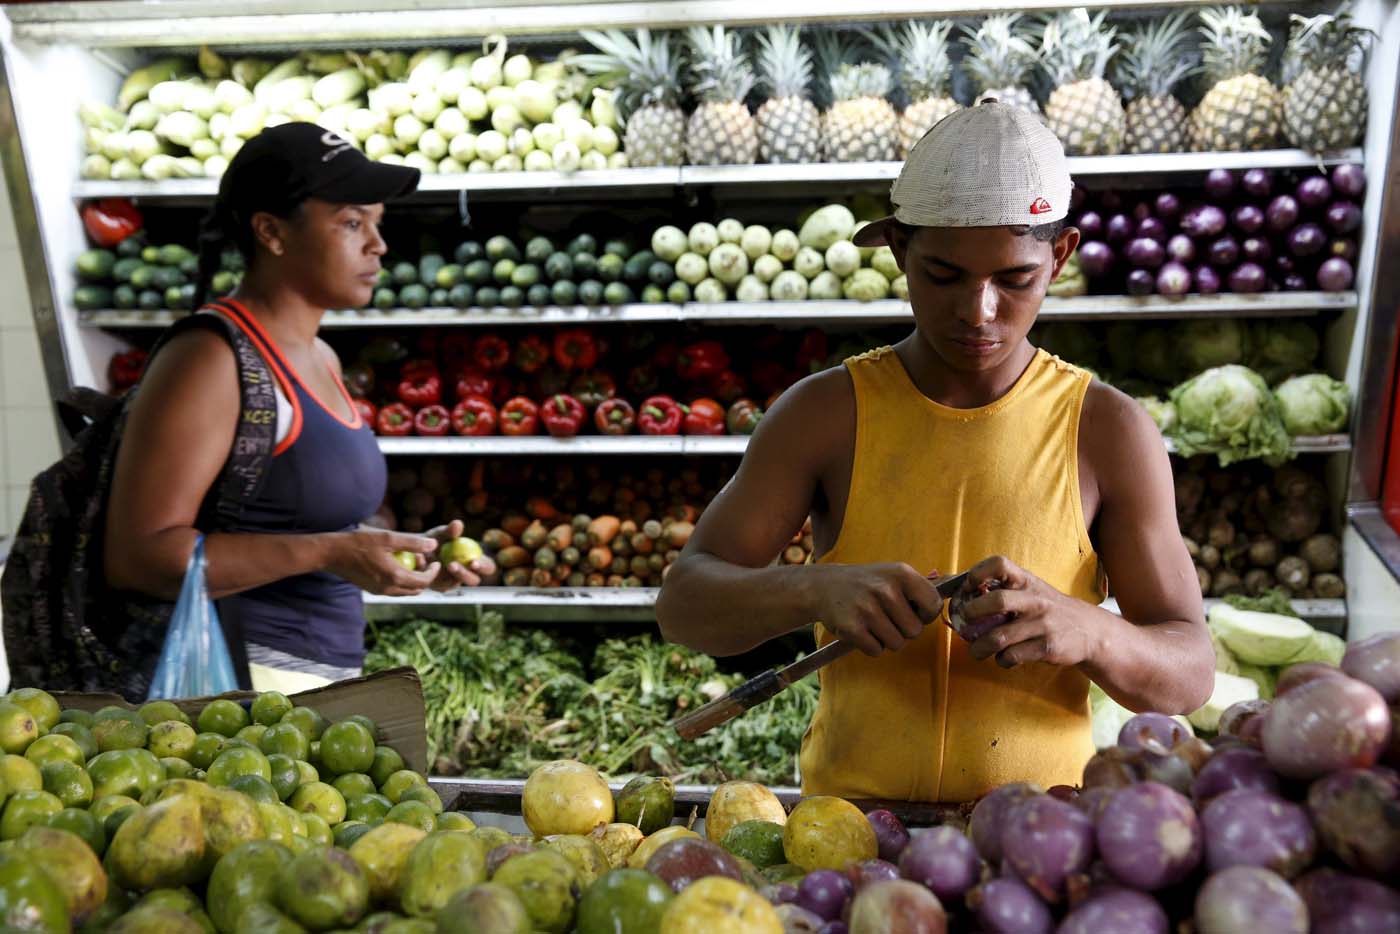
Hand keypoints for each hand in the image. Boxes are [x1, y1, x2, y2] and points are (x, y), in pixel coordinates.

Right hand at [327, 528, 441, 595]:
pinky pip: (393, 590)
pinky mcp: (372, 590)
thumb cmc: (359, 543)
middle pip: (416, 590)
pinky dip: (401, 581)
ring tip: (411, 561)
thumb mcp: (388, 538)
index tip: (436, 561)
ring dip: (413, 580)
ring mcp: (379, 592)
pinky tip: (397, 565)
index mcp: (394, 577)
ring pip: (405, 591)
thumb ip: (412, 542)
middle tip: (423, 560)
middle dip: (424, 577)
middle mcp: (388, 589)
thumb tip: (433, 544)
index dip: (433, 572)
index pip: (423, 581)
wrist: (331, 554)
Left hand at [422, 519, 492, 590]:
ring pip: (456, 585)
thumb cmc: (435, 539)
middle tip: (452, 565)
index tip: (473, 562)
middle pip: (474, 580)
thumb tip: (458, 524)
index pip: (487, 567)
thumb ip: (450, 531)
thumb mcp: (441, 533)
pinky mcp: (441, 586)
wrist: (415, 549)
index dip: (484, 567)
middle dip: (465, 575)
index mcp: (476, 561)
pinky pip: (440, 585)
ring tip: (439, 564)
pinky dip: (432, 575)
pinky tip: (425, 564)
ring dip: (448, 576)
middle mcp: (467, 574)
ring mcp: (454, 582)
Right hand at [808, 562, 947, 656]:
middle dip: (903, 630)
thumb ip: (920, 585)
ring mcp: (867, 609)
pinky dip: (870, 645)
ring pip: (896, 644)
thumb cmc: (865, 583)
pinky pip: (876, 650)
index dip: (926, 615)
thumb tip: (955, 584)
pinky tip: (861, 629)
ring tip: (873, 623)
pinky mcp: (851, 628)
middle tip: (886, 617)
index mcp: (901, 573)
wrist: (822, 586)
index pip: (933, 605)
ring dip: (886, 639)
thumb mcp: (891, 574)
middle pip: (915, 631)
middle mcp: (885, 589)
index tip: (914, 612)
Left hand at [963, 556, 1096, 668]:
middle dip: (972, 612)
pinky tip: (1003, 658)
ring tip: (977, 650)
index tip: (967, 587)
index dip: (977, 573)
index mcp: (1026, 581)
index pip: (999, 564)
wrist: (1090, 631)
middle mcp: (1035, 599)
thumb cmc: (1047, 608)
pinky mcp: (1047, 647)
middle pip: (996, 601)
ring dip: (979, 647)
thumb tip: (945, 580)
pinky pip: (1012, 656)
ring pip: (998, 637)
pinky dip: (1001, 660)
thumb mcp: (1029, 590)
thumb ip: (996, 586)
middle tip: (965, 621)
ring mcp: (1042, 624)